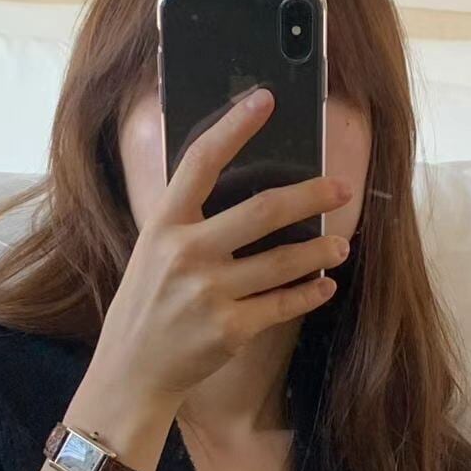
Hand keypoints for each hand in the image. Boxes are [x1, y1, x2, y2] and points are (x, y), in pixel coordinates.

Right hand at [88, 86, 351, 405]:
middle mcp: (187, 253)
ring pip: (284, 261)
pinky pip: (283, 304)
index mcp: (164, 224)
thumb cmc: (146, 305)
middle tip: (340, 189)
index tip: (265, 99)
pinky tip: (324, 286)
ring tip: (340, 246)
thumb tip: (242, 190)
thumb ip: (188, 222)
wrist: (131, 370)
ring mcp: (209, 293)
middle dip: (311, 196)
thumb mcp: (152, 252)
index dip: (234, 126)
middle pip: (263, 210)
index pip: (202, 161)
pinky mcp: (230, 329)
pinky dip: (310, 293)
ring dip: (321, 251)